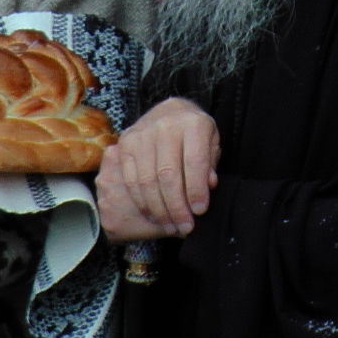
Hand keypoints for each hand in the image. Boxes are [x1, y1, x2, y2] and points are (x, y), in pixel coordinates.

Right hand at [97, 97, 217, 240]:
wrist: (170, 112)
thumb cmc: (195, 133)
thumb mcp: (211, 143)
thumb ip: (210, 164)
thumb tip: (208, 187)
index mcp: (193, 123)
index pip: (194, 162)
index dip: (196, 191)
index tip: (199, 211)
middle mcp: (165, 126)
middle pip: (168, 175)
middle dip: (177, 207)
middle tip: (185, 226)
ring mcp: (142, 134)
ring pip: (147, 180)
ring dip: (159, 209)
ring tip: (170, 225)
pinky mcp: (125, 143)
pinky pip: (131, 179)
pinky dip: (142, 202)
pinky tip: (153, 214)